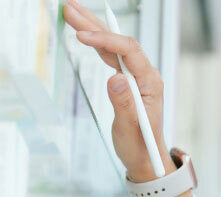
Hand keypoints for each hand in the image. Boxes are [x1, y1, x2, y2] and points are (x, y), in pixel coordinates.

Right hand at [62, 0, 171, 181]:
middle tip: (70, 7)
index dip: (105, 40)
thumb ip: (124, 103)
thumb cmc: (140, 146)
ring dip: (92, 29)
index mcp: (150, 82)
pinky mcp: (126, 81)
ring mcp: (135, 77)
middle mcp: (144, 75)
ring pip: (112, 46)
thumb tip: (115, 78)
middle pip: (119, 42)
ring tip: (71, 13)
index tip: (82, 36)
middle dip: (95, 24)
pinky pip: (110, 56)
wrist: (146, 158)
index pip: (129, 51)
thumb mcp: (129, 128)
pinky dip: (95, 44)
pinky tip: (84, 33)